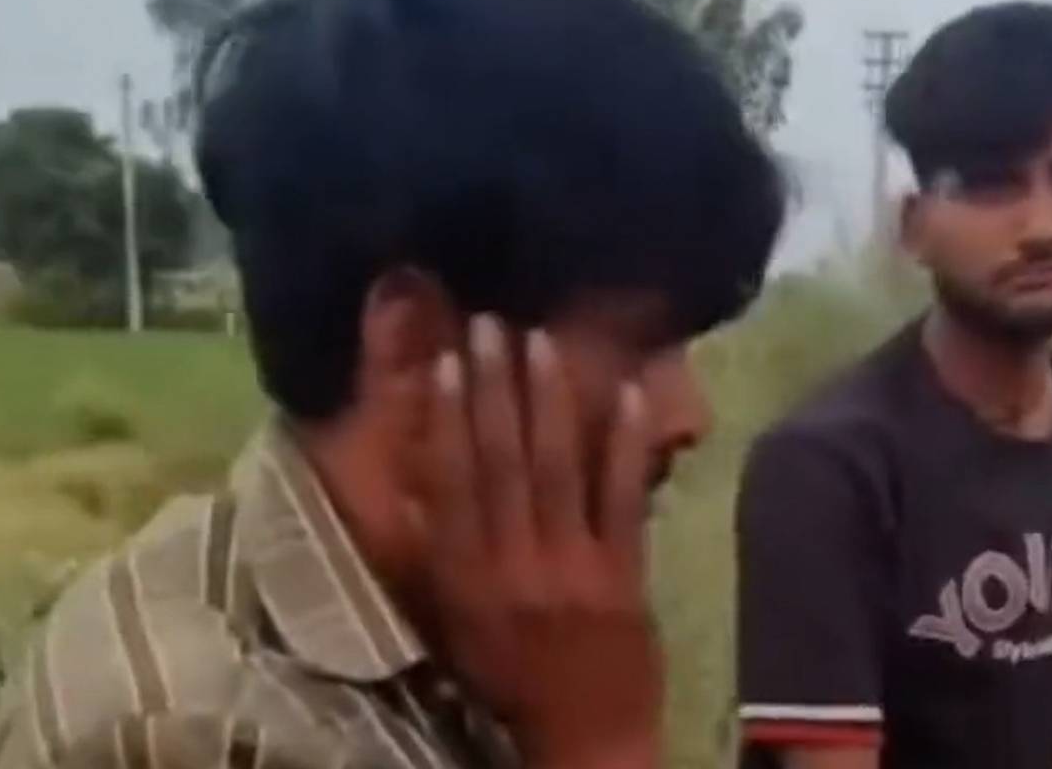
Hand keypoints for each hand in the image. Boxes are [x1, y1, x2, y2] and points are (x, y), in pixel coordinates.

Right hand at [420, 315, 660, 768]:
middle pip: (501, 462)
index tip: (443, 361)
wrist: (586, 736)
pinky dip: (624, 444)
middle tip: (491, 324)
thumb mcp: (455, 622)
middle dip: (494, 389)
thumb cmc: (508, 677)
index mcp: (466, 578)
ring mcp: (572, 566)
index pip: (451, 485)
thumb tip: (423, 478)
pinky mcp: (623, 573)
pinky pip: (622, 498)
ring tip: (542, 340)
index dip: (446, 420)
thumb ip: (441, 552)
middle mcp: (513, 565)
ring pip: (556, 469)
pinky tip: (628, 392)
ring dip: (549, 401)